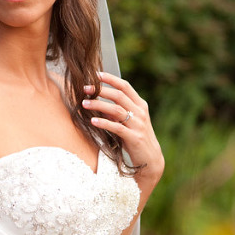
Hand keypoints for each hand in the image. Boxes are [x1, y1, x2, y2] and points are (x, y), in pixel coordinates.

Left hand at [82, 71, 163, 185]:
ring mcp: (138, 125)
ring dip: (99, 105)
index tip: (96, 75)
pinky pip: (117, 127)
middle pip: (119, 95)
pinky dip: (104, 123)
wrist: (151, 159)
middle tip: (84, 88)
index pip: (125, 86)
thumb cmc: (136, 138)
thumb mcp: (128, 121)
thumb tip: (99, 102)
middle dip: (101, 90)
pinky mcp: (134, 138)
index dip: (110, 79)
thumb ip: (116, 111)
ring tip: (84, 103)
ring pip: (116, 110)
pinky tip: (93, 121)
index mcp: (140, 105)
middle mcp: (140, 112)